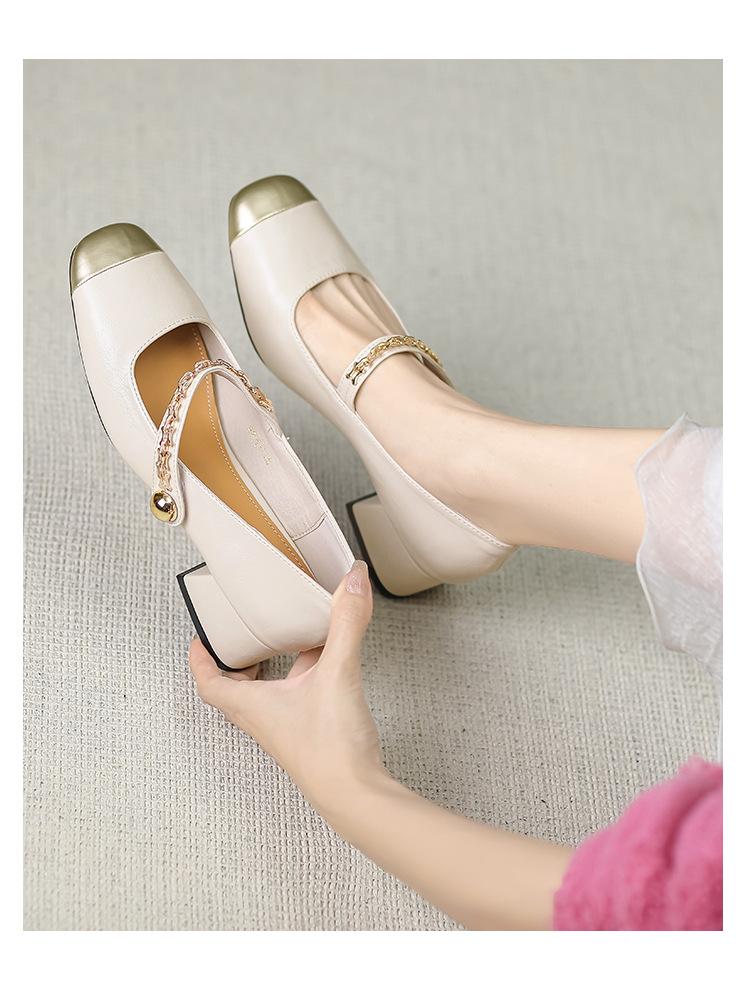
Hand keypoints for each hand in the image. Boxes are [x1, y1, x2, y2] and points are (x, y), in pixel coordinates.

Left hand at [189, 560, 386, 815]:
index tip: (199, 639)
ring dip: (271, 669)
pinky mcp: (311, 735)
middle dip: (236, 661)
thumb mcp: (337, 672)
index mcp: (253, 706)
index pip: (209, 683)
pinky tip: (327, 666)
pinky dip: (302, 680)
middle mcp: (264, 720)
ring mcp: (287, 730)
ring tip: (286, 643)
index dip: (199, 660)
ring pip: (267, 695)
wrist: (356, 795)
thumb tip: (352, 580)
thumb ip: (345, 623)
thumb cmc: (331, 749)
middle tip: (242, 637)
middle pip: (235, 689)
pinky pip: (295, 701)